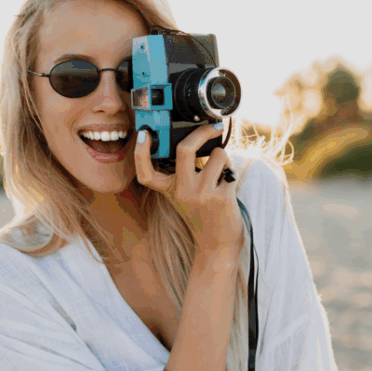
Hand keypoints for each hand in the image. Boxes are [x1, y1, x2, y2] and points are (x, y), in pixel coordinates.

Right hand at [135, 124, 243, 256]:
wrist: (217, 243)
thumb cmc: (202, 213)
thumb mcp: (183, 195)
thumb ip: (183, 172)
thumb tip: (197, 139)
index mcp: (169, 190)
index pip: (146, 172)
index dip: (140, 152)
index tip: (144, 134)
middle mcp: (182, 191)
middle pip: (184, 149)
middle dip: (201, 132)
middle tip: (213, 127)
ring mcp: (201, 194)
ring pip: (217, 154)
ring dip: (223, 156)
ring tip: (221, 169)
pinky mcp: (221, 197)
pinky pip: (230, 168)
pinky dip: (231, 171)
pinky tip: (227, 185)